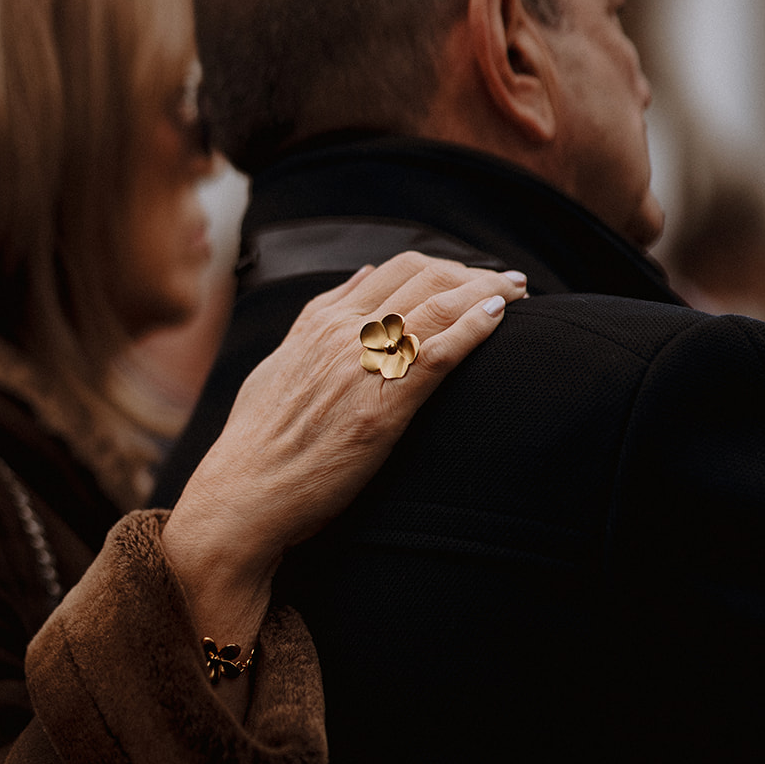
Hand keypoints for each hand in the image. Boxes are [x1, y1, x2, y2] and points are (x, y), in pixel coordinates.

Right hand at [163, 252, 525, 654]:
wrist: (243, 498)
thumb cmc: (258, 443)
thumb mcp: (280, 365)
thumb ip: (319, 319)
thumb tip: (362, 277)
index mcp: (320, 322)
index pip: (397, 270)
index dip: (445, 266)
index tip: (475, 275)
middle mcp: (342, 334)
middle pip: (425, 278)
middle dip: (475, 274)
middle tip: (512, 283)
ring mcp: (362, 367)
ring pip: (438, 307)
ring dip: (487, 292)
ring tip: (521, 292)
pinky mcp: (381, 408)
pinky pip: (438, 353)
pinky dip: (475, 328)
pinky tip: (501, 317)